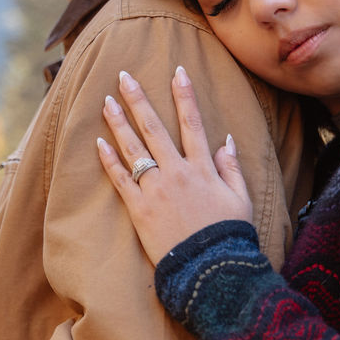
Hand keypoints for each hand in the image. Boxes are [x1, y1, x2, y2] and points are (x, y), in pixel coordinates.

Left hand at [98, 66, 253, 263]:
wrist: (210, 269)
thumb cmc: (228, 236)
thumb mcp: (241, 199)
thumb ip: (231, 168)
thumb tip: (226, 141)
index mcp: (203, 168)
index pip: (192, 123)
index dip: (183, 95)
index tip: (176, 71)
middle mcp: (177, 173)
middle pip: (154, 128)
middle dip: (138, 99)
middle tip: (123, 76)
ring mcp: (156, 190)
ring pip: (133, 149)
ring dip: (118, 122)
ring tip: (106, 101)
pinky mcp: (139, 210)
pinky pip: (120, 180)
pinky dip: (109, 160)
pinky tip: (98, 142)